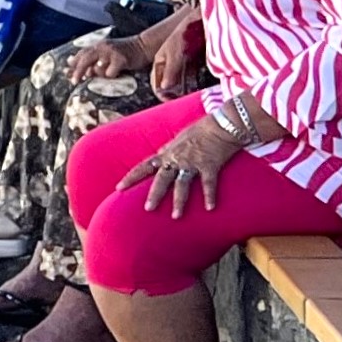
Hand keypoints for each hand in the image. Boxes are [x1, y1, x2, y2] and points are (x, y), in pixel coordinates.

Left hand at [64, 32, 146, 86]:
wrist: (144, 46)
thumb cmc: (124, 52)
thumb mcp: (106, 53)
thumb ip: (92, 58)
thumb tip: (73, 64)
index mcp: (97, 46)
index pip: (81, 54)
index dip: (73, 64)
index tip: (66, 73)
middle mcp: (102, 47)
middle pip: (85, 60)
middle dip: (77, 72)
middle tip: (74, 82)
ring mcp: (111, 52)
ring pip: (98, 68)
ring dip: (100, 74)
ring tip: (109, 73)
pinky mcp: (121, 59)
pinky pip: (110, 72)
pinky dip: (111, 75)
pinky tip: (118, 73)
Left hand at [120, 116, 242, 217]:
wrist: (222, 125)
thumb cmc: (201, 130)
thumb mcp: (178, 138)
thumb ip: (169, 148)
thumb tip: (160, 152)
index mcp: (167, 153)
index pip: (144, 166)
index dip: (131, 177)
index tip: (119, 188)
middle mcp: (177, 159)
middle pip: (161, 179)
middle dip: (154, 194)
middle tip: (148, 209)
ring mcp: (192, 163)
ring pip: (182, 184)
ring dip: (179, 201)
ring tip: (175, 216)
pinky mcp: (210, 165)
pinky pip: (208, 183)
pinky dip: (209, 196)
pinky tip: (210, 208)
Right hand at [150, 18, 204, 95]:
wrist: (203, 23)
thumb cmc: (186, 35)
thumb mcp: (176, 54)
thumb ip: (170, 71)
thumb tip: (164, 89)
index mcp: (159, 63)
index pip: (157, 85)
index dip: (163, 95)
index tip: (172, 102)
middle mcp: (169, 66)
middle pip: (169, 87)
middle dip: (175, 96)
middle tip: (183, 103)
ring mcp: (182, 66)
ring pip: (181, 85)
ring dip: (185, 93)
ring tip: (192, 99)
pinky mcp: (194, 66)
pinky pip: (192, 81)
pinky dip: (195, 87)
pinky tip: (200, 91)